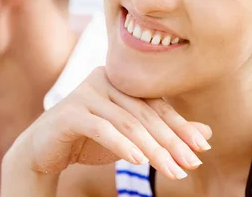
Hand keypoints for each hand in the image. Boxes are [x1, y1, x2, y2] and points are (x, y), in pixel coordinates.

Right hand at [4, 66, 211, 182]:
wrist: (44, 149)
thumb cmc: (90, 139)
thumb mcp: (132, 137)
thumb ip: (165, 132)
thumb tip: (207, 133)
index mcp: (121, 80)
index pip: (156, 105)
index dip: (181, 126)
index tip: (202, 148)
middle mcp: (105, 79)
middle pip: (146, 114)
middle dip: (171, 142)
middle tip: (191, 164)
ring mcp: (86, 93)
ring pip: (128, 123)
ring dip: (153, 150)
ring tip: (172, 171)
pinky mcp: (70, 112)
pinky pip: (102, 129)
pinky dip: (122, 146)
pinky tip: (138, 162)